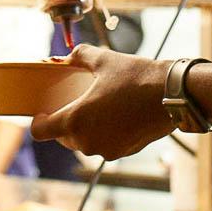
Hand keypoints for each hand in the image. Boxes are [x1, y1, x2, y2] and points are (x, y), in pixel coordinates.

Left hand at [30, 45, 175, 159]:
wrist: (172, 95)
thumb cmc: (136, 76)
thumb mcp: (103, 60)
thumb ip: (78, 57)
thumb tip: (64, 57)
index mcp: (75, 120)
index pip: (40, 132)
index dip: (38, 122)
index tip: (43, 112)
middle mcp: (87, 141)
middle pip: (63, 137)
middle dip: (65, 122)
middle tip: (74, 103)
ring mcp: (105, 150)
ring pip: (84, 142)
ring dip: (85, 129)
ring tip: (96, 108)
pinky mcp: (123, 153)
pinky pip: (104, 145)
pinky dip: (104, 134)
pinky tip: (115, 116)